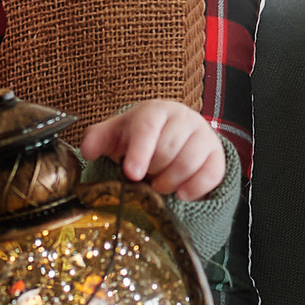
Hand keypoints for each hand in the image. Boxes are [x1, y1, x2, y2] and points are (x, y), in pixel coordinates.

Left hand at [81, 99, 225, 200]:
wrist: (176, 132)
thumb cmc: (143, 135)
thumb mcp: (118, 133)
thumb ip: (99, 139)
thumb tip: (87, 150)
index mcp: (155, 111)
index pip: (148, 128)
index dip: (139, 152)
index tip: (132, 174)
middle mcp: (183, 118)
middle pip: (168, 149)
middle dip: (153, 171)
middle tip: (145, 179)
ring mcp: (203, 135)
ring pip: (190, 162)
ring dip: (171, 182)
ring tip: (160, 186)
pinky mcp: (217, 155)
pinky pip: (212, 174)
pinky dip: (195, 188)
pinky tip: (181, 193)